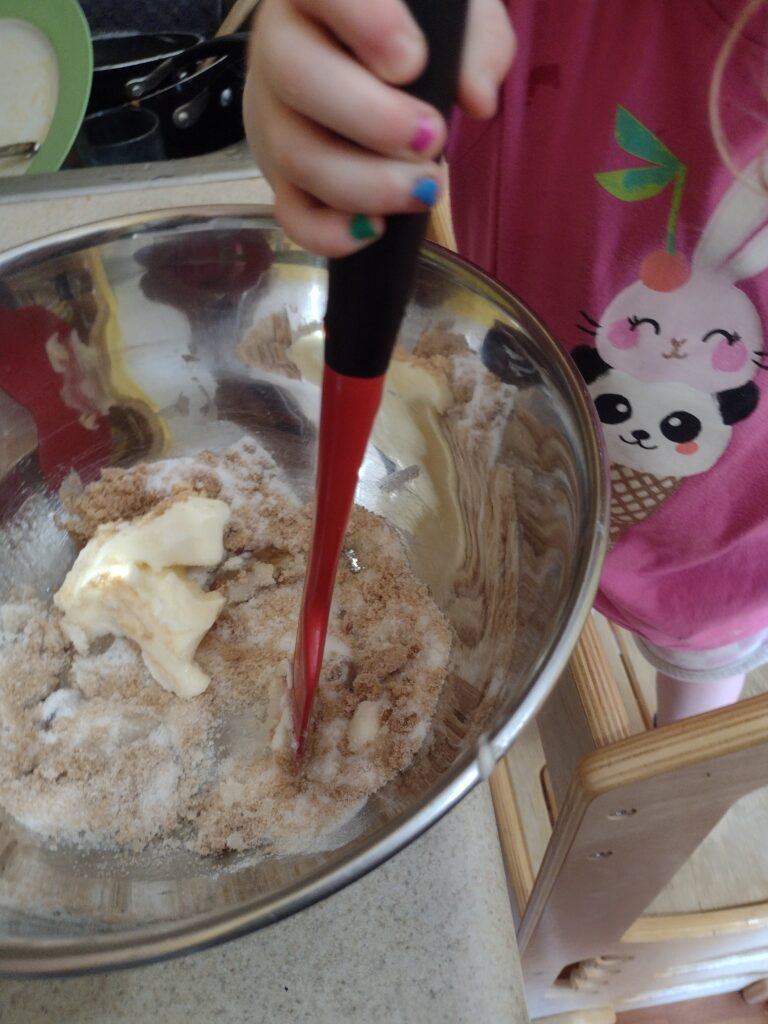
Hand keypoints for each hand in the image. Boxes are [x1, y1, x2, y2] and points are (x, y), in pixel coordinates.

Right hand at [244, 0, 513, 255]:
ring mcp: (270, 114)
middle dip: (373, 120)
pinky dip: (330, 232)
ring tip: (425, 189)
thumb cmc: (409, 25)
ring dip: (366, 184)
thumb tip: (477, 98)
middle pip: (299, 78)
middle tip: (433, 138)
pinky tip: (376, 230)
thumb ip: (475, 39)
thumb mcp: (452, 11)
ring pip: (295, 154)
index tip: (413, 62)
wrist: (362, 59)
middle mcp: (278, 44)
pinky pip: (289, 212)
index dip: (367, 25)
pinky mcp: (278, 174)